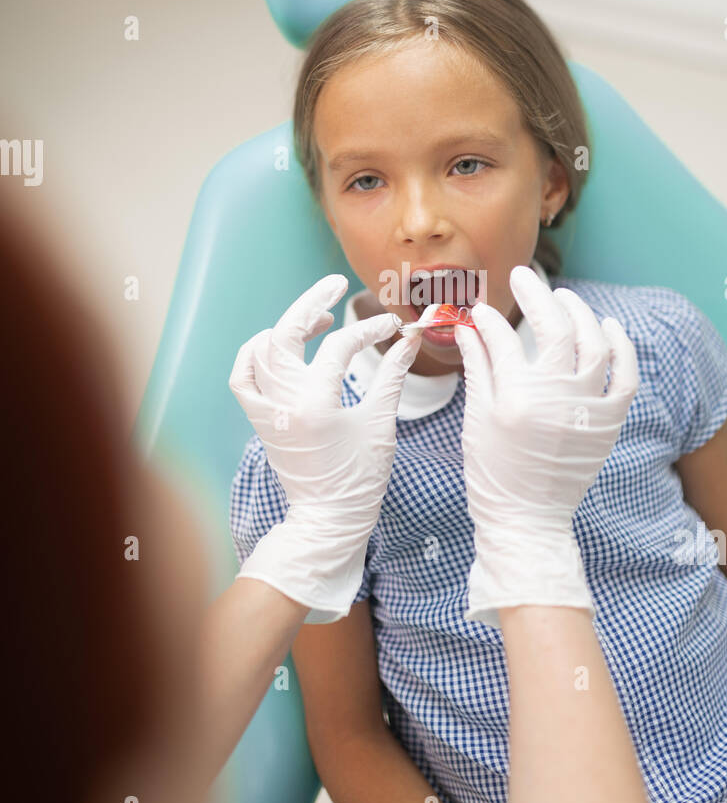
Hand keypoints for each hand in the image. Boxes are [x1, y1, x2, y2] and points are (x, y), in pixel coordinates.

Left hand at [228, 273, 422, 622]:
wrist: (328, 519)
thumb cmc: (360, 479)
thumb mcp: (381, 425)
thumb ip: (392, 376)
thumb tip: (409, 338)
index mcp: (317, 405)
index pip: (341, 347)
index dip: (370, 331)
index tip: (393, 328)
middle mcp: (284, 403)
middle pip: (287, 332)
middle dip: (312, 302)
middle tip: (336, 283)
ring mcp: (266, 411)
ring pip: (262, 349)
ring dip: (286, 325)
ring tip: (317, 318)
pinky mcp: (259, 419)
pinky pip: (242, 377)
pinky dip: (252, 354)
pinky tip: (274, 342)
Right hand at [453, 265, 638, 627]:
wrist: (528, 523)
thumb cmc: (493, 476)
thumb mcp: (475, 421)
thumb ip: (478, 369)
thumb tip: (469, 327)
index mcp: (517, 399)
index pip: (503, 338)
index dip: (490, 318)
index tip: (481, 309)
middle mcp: (558, 399)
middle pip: (554, 328)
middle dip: (538, 295)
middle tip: (525, 277)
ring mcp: (589, 409)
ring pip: (595, 343)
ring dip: (580, 312)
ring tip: (563, 297)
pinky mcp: (609, 423)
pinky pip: (625, 376)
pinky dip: (622, 346)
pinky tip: (609, 324)